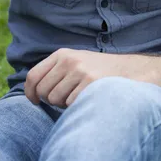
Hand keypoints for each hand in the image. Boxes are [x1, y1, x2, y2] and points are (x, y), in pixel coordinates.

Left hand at [24, 48, 153, 107]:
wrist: (131, 71)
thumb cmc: (99, 71)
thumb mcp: (76, 62)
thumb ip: (56, 71)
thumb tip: (32, 91)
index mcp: (62, 54)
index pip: (33, 75)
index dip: (30, 92)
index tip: (34, 101)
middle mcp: (69, 61)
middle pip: (43, 91)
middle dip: (51, 100)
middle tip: (66, 98)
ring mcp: (80, 71)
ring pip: (55, 100)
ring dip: (64, 105)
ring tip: (79, 96)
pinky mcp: (90, 83)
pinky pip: (71, 104)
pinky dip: (77, 106)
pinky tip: (88, 99)